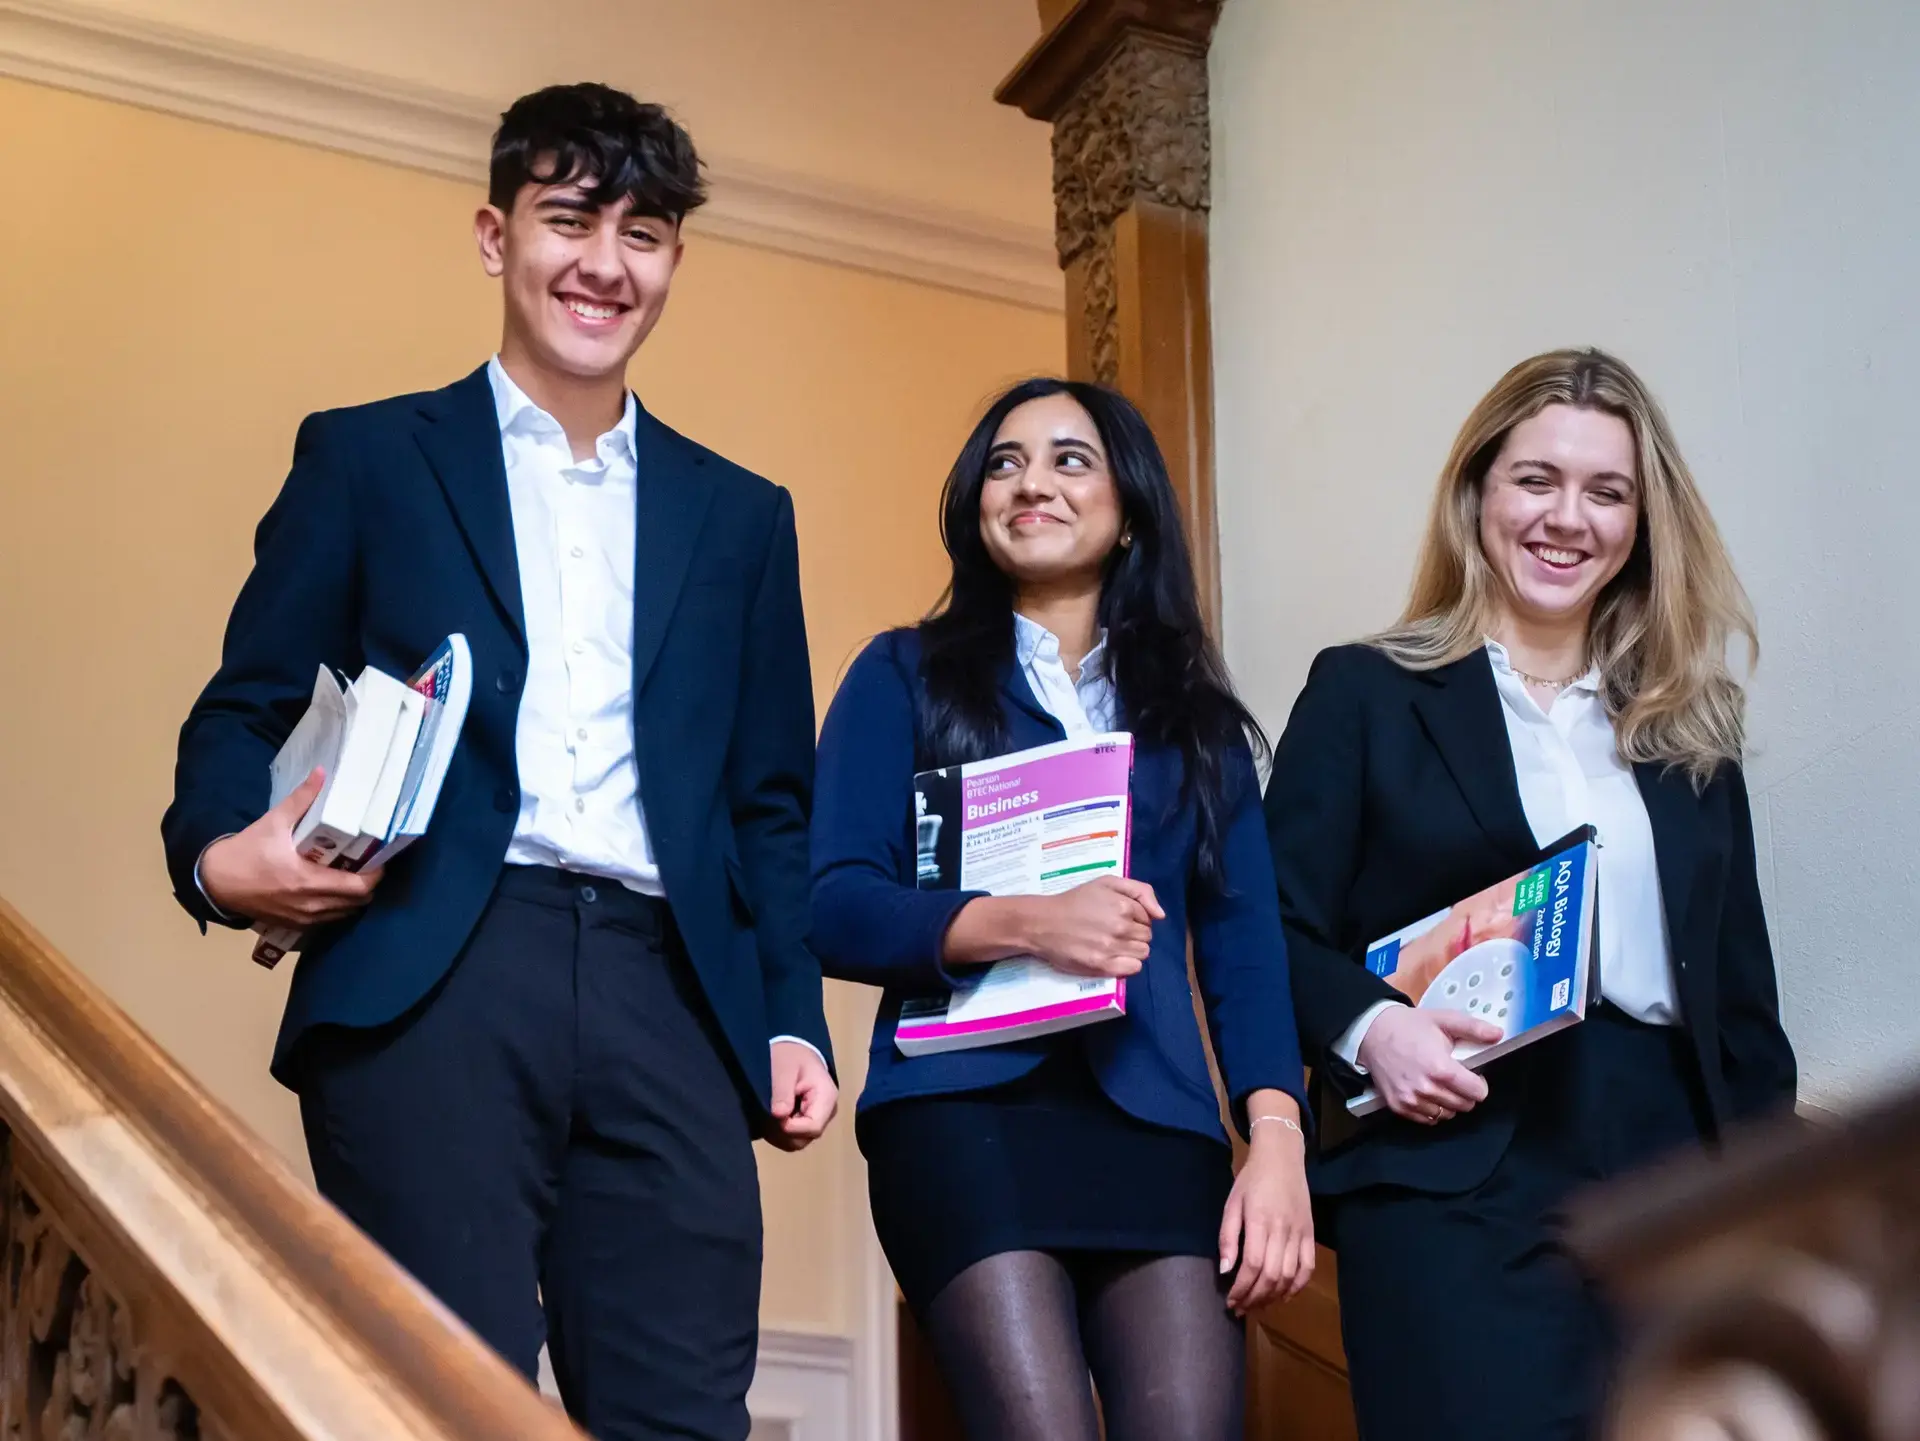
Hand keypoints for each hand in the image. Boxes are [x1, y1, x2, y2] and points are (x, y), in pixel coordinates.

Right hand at [197, 768, 383, 926]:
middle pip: (358, 902)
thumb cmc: (244, 853)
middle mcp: (309, 905)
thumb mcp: (273, 823)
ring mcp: (302, 920)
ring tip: (349, 873)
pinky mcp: (294, 925)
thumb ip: (301, 799)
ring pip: (344, 913)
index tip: (378, 857)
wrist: (214, 882)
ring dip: (352, 896)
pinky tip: (330, 887)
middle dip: (367, 884)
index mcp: (307, 881)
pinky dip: (336, 906)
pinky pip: (327, 920)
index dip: (375, 874)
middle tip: (365, 862)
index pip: (359, 887)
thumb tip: (322, 773)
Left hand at [766, 1041, 837, 1151]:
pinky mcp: (805, 1122)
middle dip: (782, 1132)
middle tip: (765, 1114)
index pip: (814, 1127)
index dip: (791, 1128)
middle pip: (804, 1138)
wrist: (793, 1049)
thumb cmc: (790, 1055)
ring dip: (777, 1133)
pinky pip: (791, 1137)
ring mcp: (816, 1119)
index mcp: (826, 1098)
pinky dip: (777, 1132)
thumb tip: (779, 1116)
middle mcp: (825, 1113)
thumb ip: (782, 1091)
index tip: (774, 1115)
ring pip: (796, 1141)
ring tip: (766, 1112)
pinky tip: (769, 1115)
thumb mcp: (784, 1067)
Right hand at [1022, 877, 1164, 977]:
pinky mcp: (1102, 966)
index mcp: (1123, 905)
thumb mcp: (1106, 882)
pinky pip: (1133, 968)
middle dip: (1136, 934)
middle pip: (1147, 937)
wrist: (1043, 922)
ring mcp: (1112, 948)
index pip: (1148, 918)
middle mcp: (1121, 927)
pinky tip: (1114, 957)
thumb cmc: (1076, 901)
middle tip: (1115, 931)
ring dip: (1132, 949)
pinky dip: (1128, 964)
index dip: (1137, 919)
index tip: (1120, 918)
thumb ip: (1140, 891)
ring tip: (1113, 944)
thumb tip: (1161, 915)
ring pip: (1143, 953)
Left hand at [1219, 1114, 1314, 1315]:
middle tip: (1241, 1308)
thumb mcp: (1232, 1203)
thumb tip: (1226, 1270)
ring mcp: (1300, 1232)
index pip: (1253, 1265)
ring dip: (1274, 1296)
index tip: (1231, 1301)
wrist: (1281, 1158)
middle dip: (1255, 1298)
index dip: (1242, 1288)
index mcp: (1259, 1220)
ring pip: (1290, 1275)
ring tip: (1258, 1305)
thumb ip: (1228, 1237)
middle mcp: (1282, 1229)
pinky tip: (1283, 1296)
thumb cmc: (1251, 1180)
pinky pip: (1308, 1267)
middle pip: (1272, 1275)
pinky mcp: (1310, 1234)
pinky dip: (1298, 1286)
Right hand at [1356, 1005, 1502, 1124]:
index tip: (1472, 1074)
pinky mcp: (1399, 1107)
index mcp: (1441, 1068)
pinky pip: (1428, 1119)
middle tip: (1455, 1077)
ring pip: (1447, 1115)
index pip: (1478, 1093)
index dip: (1480, 1083)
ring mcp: (1411, 1100)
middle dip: (1465, 1093)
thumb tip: (1498, 1035)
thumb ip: (1473, 1028)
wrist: (1372, 1032)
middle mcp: (1426, 1089)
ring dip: (1449, 1102)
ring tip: (1440, 1084)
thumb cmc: (1409, 1026)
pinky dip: (1432, 1109)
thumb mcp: (1443, 1020)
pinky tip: (1427, 1092)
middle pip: (1465, 1106)